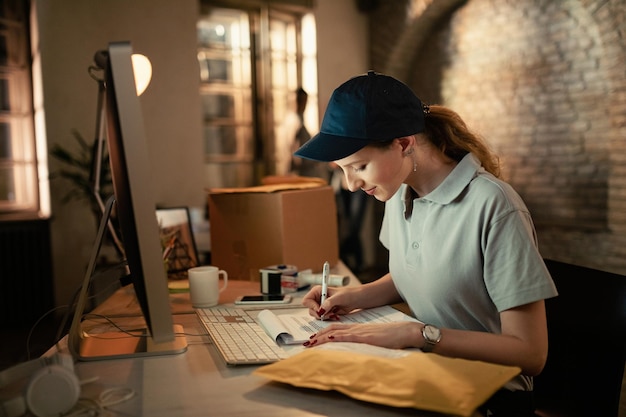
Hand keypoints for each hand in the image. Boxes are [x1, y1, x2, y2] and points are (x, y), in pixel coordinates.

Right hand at [301, 285, 358, 319]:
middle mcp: (318, 298)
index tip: (320, 310)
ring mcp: (322, 306)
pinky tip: (336, 315)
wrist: (357, 299)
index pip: (306, 301)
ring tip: (334, 314)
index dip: (312, 306)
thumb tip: (320, 311)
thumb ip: (328, 303)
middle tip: (329, 314)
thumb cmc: (349, 294)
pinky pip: (323, 318)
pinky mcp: (327, 312)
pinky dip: (328, 318)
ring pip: (316, 315)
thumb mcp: (338, 297)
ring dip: (325, 317)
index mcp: (318, 291)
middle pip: (310, 310)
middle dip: (319, 314)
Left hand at [303, 321, 421, 349]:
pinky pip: (348, 336)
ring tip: (311, 342)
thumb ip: (365, 342)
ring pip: (336, 331)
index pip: (337, 328)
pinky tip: (329, 338)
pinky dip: (337, 337)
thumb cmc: (393, 336)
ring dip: (322, 337)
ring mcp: (360, 331)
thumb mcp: (375, 339)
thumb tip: (357, 350)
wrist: (405, 331)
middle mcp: (357, 328)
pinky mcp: (366, 337)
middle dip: (318, 335)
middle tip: (307, 342)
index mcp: (358, 328)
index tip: (314, 338)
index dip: (324, 332)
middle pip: (332, 328)